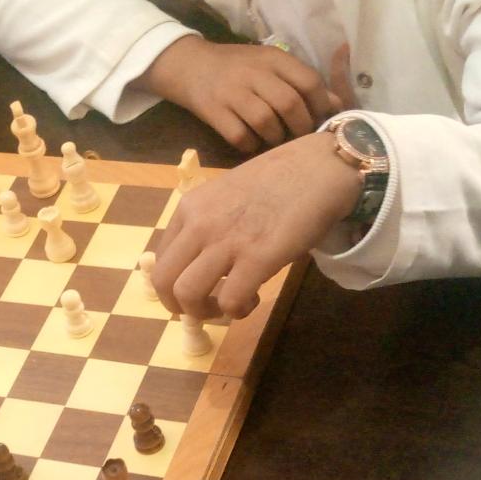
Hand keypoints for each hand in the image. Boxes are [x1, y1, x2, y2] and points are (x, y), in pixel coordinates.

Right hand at [143, 36, 340, 151]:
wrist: (190, 66)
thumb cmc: (238, 67)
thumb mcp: (270, 65)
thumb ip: (301, 81)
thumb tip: (335, 103)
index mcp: (272, 58)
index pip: (308, 80)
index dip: (319, 104)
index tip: (318, 118)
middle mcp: (253, 72)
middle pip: (289, 104)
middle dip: (299, 127)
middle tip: (298, 136)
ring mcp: (232, 92)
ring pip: (265, 122)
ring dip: (275, 138)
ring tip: (274, 139)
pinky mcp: (213, 111)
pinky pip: (240, 136)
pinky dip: (250, 145)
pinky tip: (251, 142)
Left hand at [151, 130, 360, 318]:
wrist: (319, 168)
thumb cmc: (279, 181)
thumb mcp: (227, 196)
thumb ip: (208, 223)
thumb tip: (201, 264)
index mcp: (190, 208)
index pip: (161, 260)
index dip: (173, 286)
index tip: (196, 291)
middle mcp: (199, 224)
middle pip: (163, 282)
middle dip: (180, 306)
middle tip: (205, 309)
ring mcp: (226, 241)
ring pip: (188, 294)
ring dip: (205, 312)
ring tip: (229, 306)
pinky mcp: (257, 258)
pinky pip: (230, 301)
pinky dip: (238, 310)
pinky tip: (253, 298)